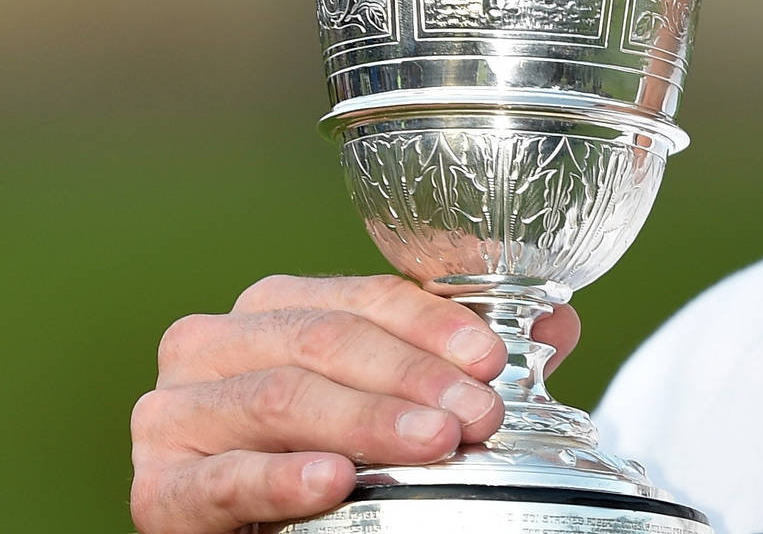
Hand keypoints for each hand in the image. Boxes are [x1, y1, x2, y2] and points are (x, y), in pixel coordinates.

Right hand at [130, 274, 580, 533]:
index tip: (494, 358)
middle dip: (413, 376)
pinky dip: (281, 477)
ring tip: (436, 441)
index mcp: (274, 307)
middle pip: (325, 341)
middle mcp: (212, 344)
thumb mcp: (393, 401)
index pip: (364, 298)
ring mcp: (174, 413)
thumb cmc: (325, 454)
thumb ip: (464, 360)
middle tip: (478, 414)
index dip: (434, 324)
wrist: (255, 533)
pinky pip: (220, 480)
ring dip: (369, 420)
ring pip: (281, 397)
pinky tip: (332, 481)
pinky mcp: (157, 489)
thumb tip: (559, 321)